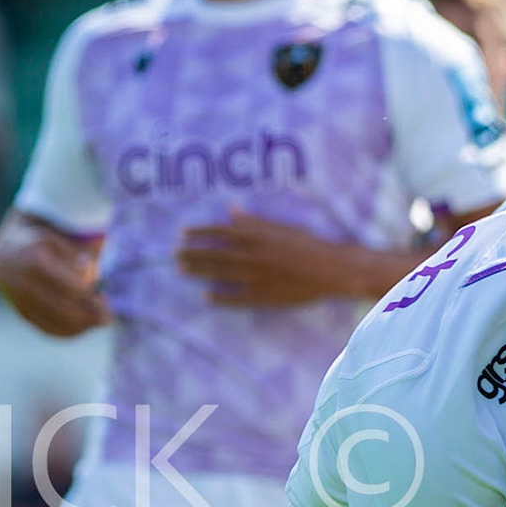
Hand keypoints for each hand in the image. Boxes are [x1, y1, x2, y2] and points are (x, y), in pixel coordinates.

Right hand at [0, 211, 109, 337]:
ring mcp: (22, 302)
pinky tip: (85, 326)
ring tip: (99, 320)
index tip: (101, 295)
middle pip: (63, 308)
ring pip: (57, 323)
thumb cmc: (40, 246)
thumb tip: (92, 277)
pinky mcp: (24, 315)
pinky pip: (49, 330)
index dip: (88, 294)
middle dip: (89, 315)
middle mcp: (24, 284)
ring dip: (83, 326)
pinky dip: (70, 332)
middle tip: (107, 316)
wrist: (4, 257)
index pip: (67, 286)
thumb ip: (76, 254)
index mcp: (35, 261)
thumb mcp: (57, 239)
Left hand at [177, 205, 364, 305]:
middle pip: (215, 254)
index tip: (182, 234)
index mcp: (257, 235)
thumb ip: (253, 220)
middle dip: (192, 254)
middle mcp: (252, 255)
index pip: (219, 232)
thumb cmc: (307, 244)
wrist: (331, 269)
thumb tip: (231, 208)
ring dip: (199, 272)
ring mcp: (257, 277)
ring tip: (182, 270)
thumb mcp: (280, 227)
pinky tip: (206, 296)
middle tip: (174, 255)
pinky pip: (237, 297)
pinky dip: (221, 297)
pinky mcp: (265, 295)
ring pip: (221, 274)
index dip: (199, 233)